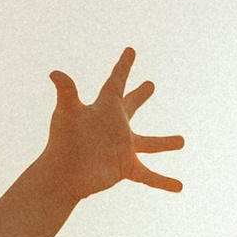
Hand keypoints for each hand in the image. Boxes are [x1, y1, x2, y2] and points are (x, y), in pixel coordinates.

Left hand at [45, 48, 183, 199]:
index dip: (123, 67)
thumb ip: (66, 92)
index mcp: (105, 108)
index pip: (116, 82)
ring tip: (182, 141)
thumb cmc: (62, 142)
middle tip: (150, 84)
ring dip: (165, 143)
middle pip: (130, 106)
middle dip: (139, 95)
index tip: (130, 50)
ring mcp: (122, 147)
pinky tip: (179, 186)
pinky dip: (163, 181)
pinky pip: (149, 176)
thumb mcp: (67, 114)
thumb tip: (54, 73)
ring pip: (149, 144)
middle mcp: (115, 126)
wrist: (62, 174)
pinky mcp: (126, 167)